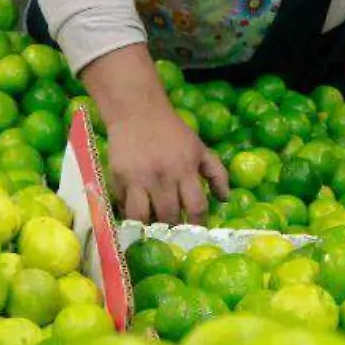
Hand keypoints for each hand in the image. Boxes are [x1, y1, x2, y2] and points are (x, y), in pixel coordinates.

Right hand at [105, 107, 227, 224]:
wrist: (137, 112)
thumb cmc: (172, 132)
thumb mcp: (199, 148)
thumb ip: (216, 173)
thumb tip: (225, 199)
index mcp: (185, 169)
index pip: (196, 207)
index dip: (198, 223)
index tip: (197, 231)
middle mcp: (163, 177)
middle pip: (170, 216)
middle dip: (174, 229)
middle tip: (175, 232)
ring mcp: (139, 179)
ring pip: (143, 218)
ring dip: (150, 227)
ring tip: (155, 229)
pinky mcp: (119, 179)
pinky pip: (125, 207)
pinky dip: (131, 216)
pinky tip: (137, 217)